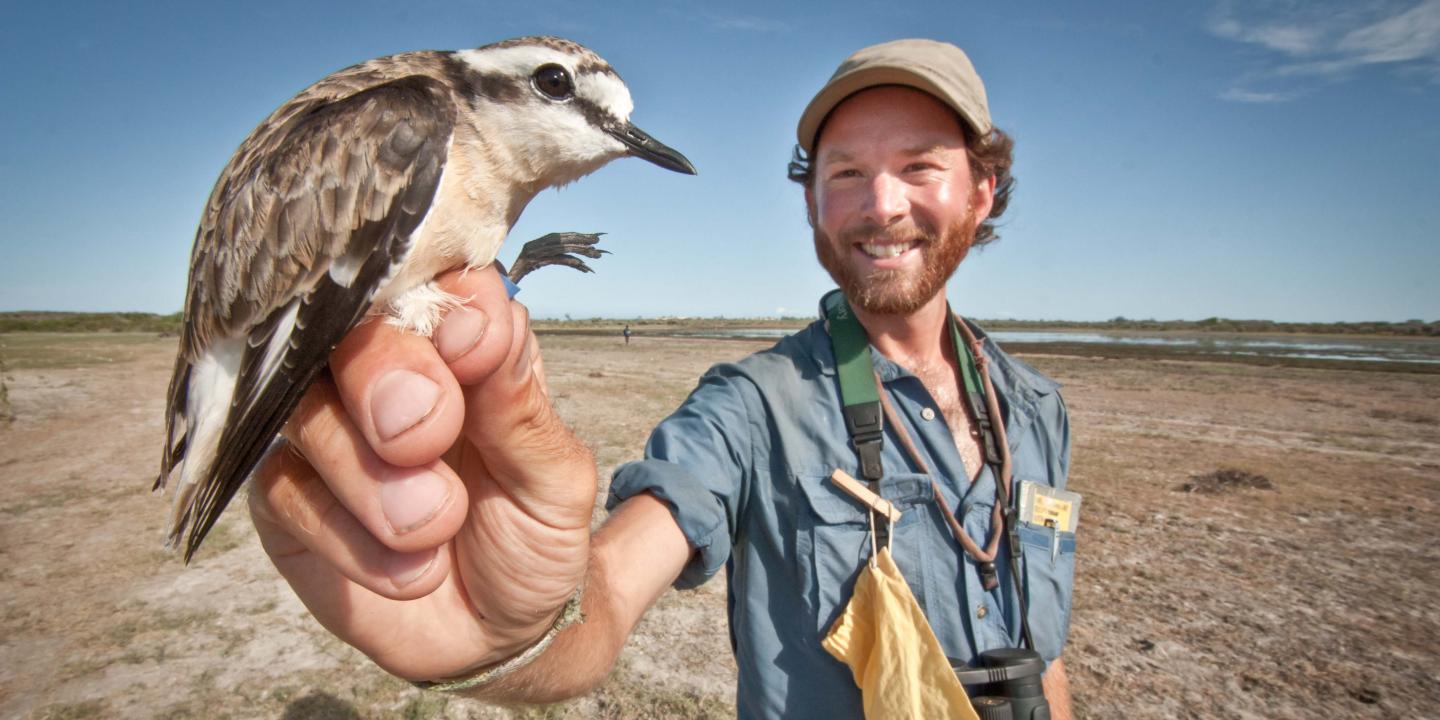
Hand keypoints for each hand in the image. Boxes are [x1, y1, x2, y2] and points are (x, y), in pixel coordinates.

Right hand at [248, 264, 596, 682]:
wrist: (498, 634)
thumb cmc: (534, 536)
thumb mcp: (555, 480)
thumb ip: (518, 402)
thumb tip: (483, 314)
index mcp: (462, 348)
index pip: (435, 285)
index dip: (444, 306)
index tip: (471, 349)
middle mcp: (388, 372)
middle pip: (351, 331)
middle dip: (388, 381)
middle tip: (428, 439)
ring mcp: (329, 429)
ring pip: (305, 410)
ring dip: (371, 477)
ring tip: (436, 527)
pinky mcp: (287, 494)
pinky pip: (284, 489)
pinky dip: (350, 536)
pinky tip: (409, 570)